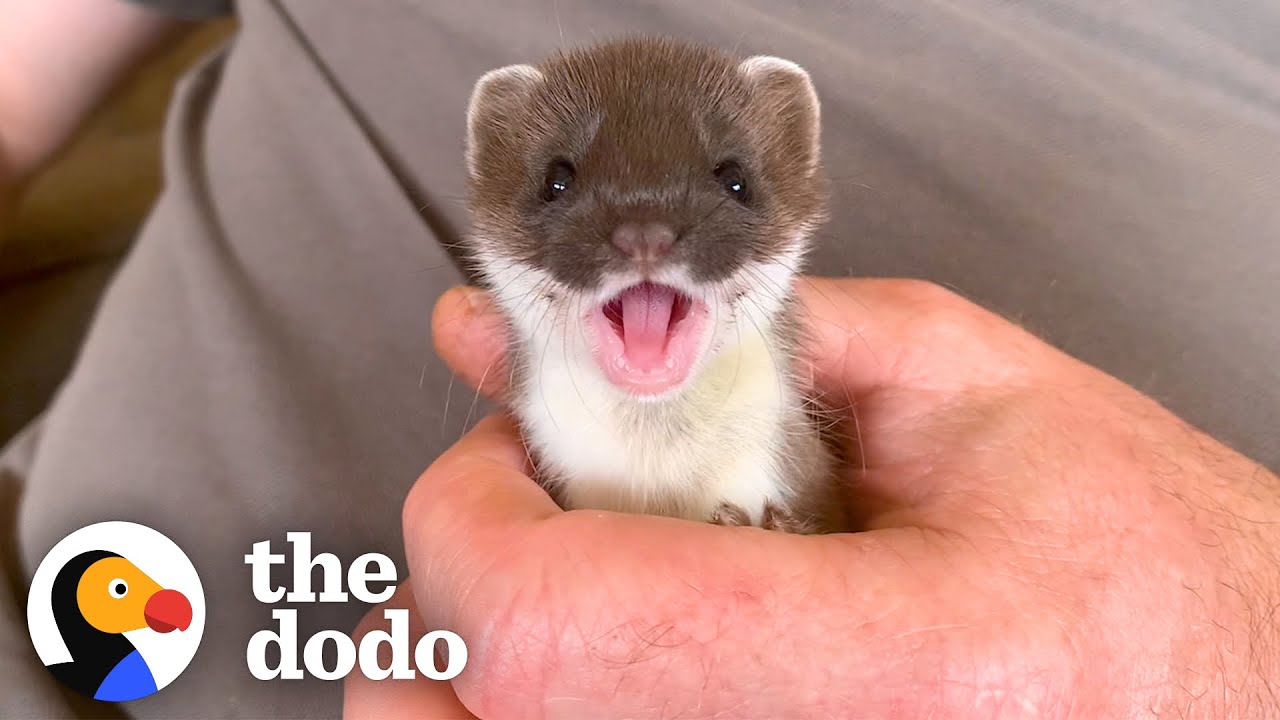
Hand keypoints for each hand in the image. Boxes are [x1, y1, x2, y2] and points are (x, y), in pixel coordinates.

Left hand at [346, 277, 1279, 718]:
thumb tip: (557, 330)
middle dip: (464, 593)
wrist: (1227, 690)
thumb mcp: (973, 392)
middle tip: (538, 518)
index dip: (470, 522)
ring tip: (585, 588)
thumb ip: (752, 348)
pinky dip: (552, 710)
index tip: (506, 458)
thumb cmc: (1151, 570)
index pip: (546, 630)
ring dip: (490, 669)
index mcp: (890, 669)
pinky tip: (622, 658)